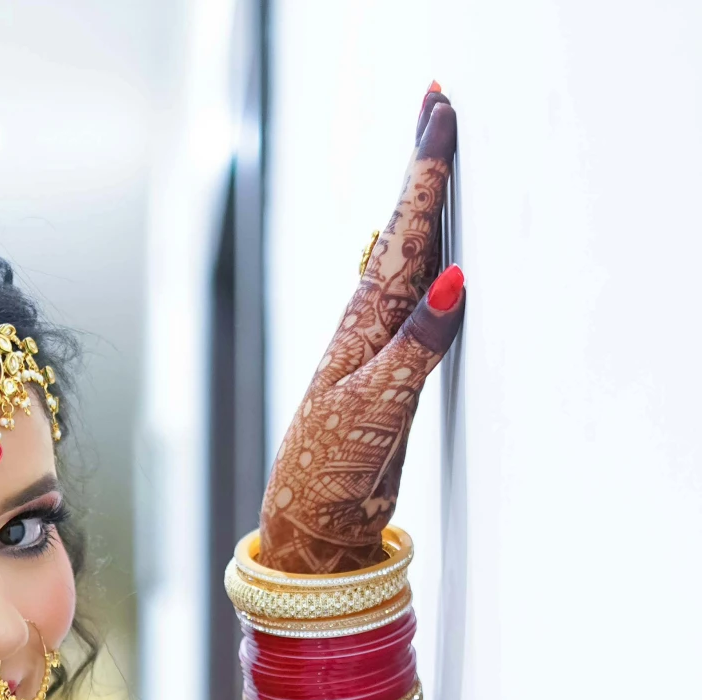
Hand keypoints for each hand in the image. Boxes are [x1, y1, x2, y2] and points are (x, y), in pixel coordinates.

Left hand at [260, 85, 462, 573]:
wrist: (315, 523)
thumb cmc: (331, 469)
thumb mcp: (377, 407)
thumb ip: (418, 345)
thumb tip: (454, 280)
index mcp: (366, 326)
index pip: (403, 235)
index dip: (423, 177)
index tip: (438, 119)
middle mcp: (372, 326)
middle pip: (404, 232)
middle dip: (422, 171)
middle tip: (437, 106)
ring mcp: (381, 347)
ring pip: (411, 261)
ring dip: (425, 208)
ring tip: (436, 157)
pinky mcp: (392, 373)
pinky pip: (419, 301)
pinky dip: (432, 263)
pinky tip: (440, 251)